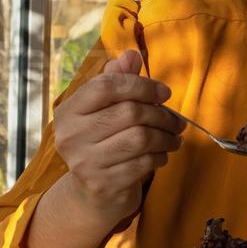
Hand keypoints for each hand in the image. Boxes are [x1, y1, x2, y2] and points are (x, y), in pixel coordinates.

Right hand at [53, 48, 186, 219]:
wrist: (93, 193)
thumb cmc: (104, 141)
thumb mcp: (105, 109)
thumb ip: (117, 80)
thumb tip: (132, 54)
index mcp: (68, 111)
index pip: (106, 86)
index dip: (141, 85)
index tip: (165, 92)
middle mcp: (71, 135)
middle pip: (129, 112)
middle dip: (161, 114)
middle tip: (177, 121)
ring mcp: (84, 162)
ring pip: (140, 138)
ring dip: (166, 137)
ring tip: (175, 137)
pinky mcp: (103, 184)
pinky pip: (144, 163)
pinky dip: (160, 157)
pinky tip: (162, 154)